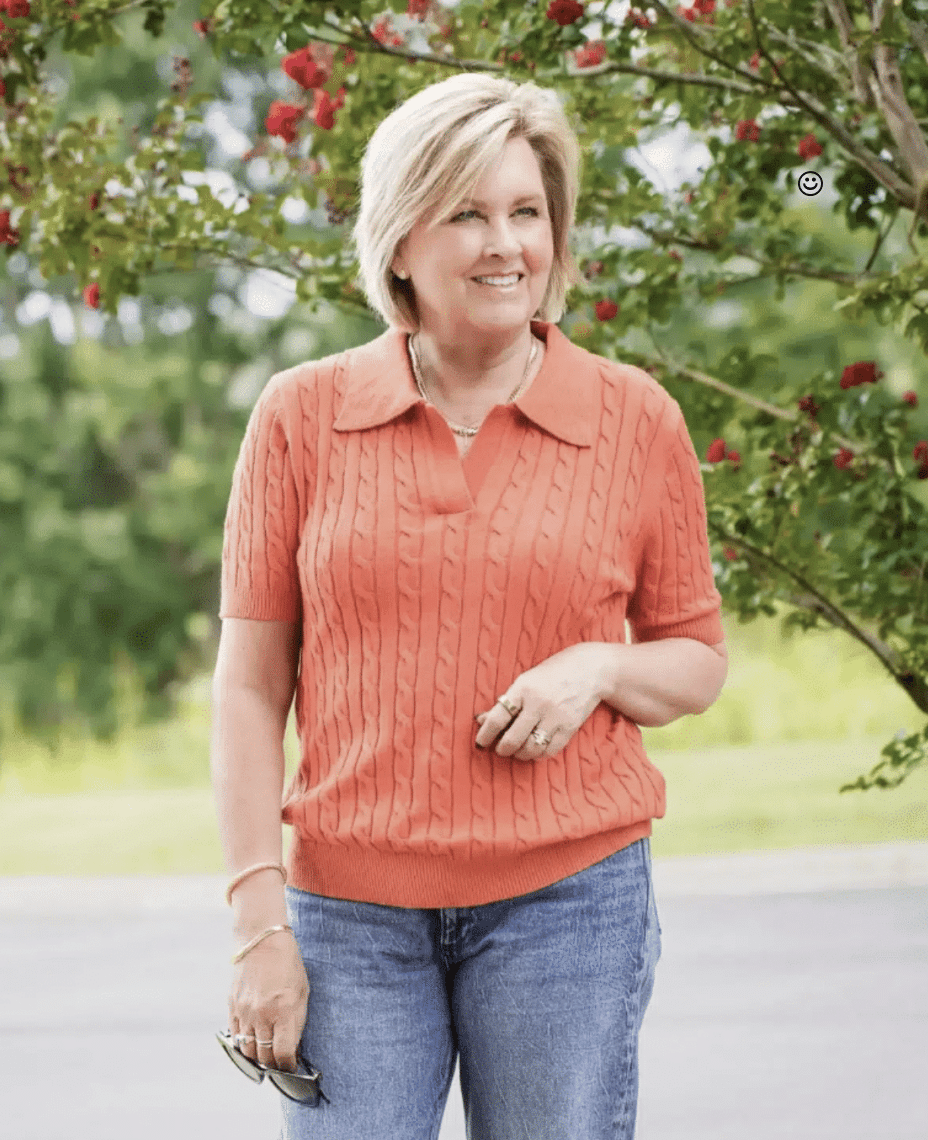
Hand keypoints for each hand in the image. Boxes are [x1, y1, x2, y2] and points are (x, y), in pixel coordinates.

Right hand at [228, 930, 309, 1073]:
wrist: (262, 940)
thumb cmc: (288, 964)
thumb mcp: (302, 991)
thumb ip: (297, 1021)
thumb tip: (292, 1048)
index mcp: (284, 1009)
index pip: (284, 1053)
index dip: (288, 1066)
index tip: (291, 1069)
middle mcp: (262, 1014)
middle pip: (264, 1055)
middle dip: (273, 1065)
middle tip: (279, 1066)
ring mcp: (245, 1011)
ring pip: (247, 1050)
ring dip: (256, 1058)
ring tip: (265, 1059)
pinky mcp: (232, 1006)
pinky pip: (235, 1036)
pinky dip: (242, 1045)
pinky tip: (251, 1045)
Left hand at [474, 643, 605, 760]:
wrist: (591, 669)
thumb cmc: (553, 673)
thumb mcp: (527, 680)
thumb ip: (507, 701)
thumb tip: (481, 720)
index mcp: (524, 688)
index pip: (498, 717)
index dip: (485, 734)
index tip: (480, 742)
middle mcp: (539, 703)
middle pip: (513, 739)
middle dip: (502, 749)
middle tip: (499, 750)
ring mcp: (556, 717)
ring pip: (531, 749)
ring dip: (520, 754)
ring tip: (516, 751)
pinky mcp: (570, 727)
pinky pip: (550, 750)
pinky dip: (538, 755)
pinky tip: (534, 750)